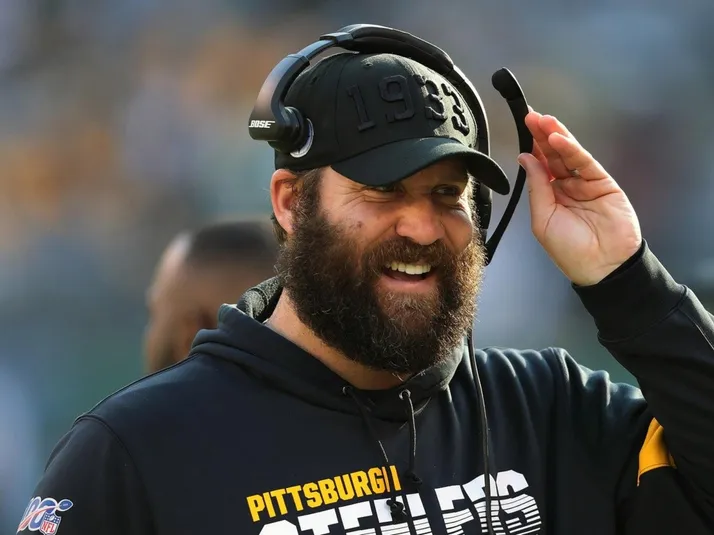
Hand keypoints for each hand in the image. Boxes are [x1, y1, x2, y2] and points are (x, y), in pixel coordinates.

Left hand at [518, 111, 641, 285]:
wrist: (601, 266)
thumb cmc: (569, 250)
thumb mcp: (543, 219)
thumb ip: (536, 187)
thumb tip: (525, 159)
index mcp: (550, 196)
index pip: (540, 166)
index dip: (532, 147)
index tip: (522, 129)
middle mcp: (567, 186)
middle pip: (553, 155)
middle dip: (542, 135)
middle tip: (530, 116)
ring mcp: (585, 183)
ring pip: (568, 155)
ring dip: (555, 136)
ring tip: (542, 120)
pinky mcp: (603, 183)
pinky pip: (584, 162)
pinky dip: (572, 149)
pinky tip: (558, 138)